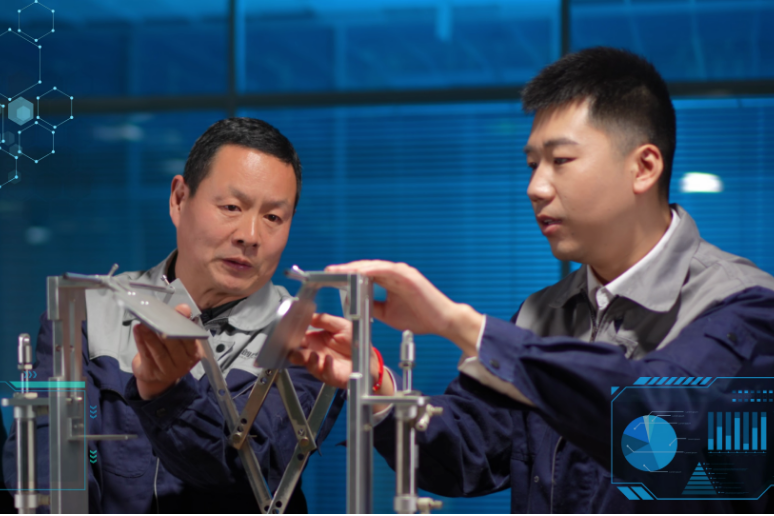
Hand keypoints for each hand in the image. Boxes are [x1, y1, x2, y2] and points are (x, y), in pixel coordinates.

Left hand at [131, 304, 203, 399]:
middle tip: (157, 316)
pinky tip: (137, 330)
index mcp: (194, 353)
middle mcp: (184, 363)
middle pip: (175, 346)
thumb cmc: (170, 351)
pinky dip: (141, 341)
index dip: (185, 325)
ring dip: (150, 337)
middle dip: (165, 330)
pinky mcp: (152, 373)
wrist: (156, 376)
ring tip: (143, 324)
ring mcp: (168, 370)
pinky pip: (146, 355)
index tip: (180, 311)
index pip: (190, 339)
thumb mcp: (178, 339)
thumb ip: (180, 322)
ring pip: (160, 352)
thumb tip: (183, 307)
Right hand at [288, 313, 394, 405]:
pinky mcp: (330, 375)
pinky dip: (325, 366)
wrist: (368, 357)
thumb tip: (310, 315)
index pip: (299, 338)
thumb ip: (325, 320)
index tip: (291, 332)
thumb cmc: (354, 341)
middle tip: (293, 348)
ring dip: (308, 360)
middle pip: (298, 354)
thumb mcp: (342, 325)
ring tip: (313, 354)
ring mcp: (321, 365)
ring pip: (308, 364)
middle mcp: (316, 353)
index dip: (294, 336)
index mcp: (316, 340)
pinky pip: (324, 372)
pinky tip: (328, 360)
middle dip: (294, 352)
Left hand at [326, 260, 483, 355]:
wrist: (443, 321)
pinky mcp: (409, 276)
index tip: (332, 276)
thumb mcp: (388, 313)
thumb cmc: (420, 317)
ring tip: (340, 270)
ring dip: (356, 267)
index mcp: (392, 280)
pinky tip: (359, 272)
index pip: (366, 273)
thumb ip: (373, 305)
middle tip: (329, 270)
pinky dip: (372, 270)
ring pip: (374, 266)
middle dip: (348, 268)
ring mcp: (403, 273)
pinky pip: (387, 270)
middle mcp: (396, 273)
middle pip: (367, 267)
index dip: (349, 273)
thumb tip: (355, 303)